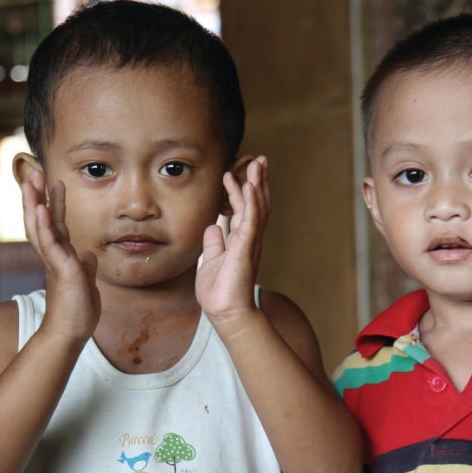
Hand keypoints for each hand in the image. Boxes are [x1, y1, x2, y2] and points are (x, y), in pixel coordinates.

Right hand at [20, 169, 99, 344]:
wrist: (71, 333)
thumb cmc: (78, 310)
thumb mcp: (85, 282)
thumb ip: (85, 267)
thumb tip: (87, 255)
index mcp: (62, 256)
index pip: (56, 224)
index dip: (54, 203)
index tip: (54, 182)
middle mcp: (54, 255)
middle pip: (42, 220)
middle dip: (38, 196)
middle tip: (34, 171)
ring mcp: (55, 261)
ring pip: (40, 227)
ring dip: (35, 203)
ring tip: (31, 181)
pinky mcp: (60, 269)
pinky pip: (49, 244)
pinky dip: (44, 226)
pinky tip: (41, 209)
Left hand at [195, 156, 270, 326]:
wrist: (226, 312)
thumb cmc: (220, 292)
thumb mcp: (211, 261)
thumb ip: (214, 243)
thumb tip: (213, 226)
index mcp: (242, 240)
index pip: (247, 209)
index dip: (245, 189)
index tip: (241, 171)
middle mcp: (250, 238)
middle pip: (258, 203)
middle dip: (259, 180)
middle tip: (260, 160)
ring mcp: (250, 242)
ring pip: (257, 207)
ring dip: (257, 184)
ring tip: (256, 165)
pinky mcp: (246, 248)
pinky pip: (251, 221)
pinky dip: (252, 202)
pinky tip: (250, 186)